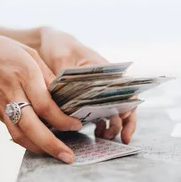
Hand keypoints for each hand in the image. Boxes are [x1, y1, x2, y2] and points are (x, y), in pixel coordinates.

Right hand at [0, 33, 82, 162]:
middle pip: (32, 127)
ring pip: (20, 136)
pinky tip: (42, 145)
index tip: (76, 125)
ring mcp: (3, 106)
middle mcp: (13, 93)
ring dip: (40, 149)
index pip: (45, 105)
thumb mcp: (29, 53)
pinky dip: (29, 142)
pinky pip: (14, 133)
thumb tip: (64, 95)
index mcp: (25, 75)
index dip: (62, 119)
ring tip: (58, 155)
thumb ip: (47, 75)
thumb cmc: (2, 51)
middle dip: (52, 145)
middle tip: (69, 157)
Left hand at [37, 27, 137, 143]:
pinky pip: (100, 114)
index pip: (126, 89)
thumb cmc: (59, 46)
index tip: (123, 119)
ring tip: (102, 137)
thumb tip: (64, 101)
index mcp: (105, 69)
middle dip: (124, 123)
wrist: (52, 42)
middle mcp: (106, 81)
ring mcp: (99, 90)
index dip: (128, 106)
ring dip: (112, 126)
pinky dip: (101, 124)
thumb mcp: (60, 58)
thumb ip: (64, 79)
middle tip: (120, 139)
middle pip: (124, 104)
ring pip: (114, 111)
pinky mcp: (89, 97)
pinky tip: (95, 133)